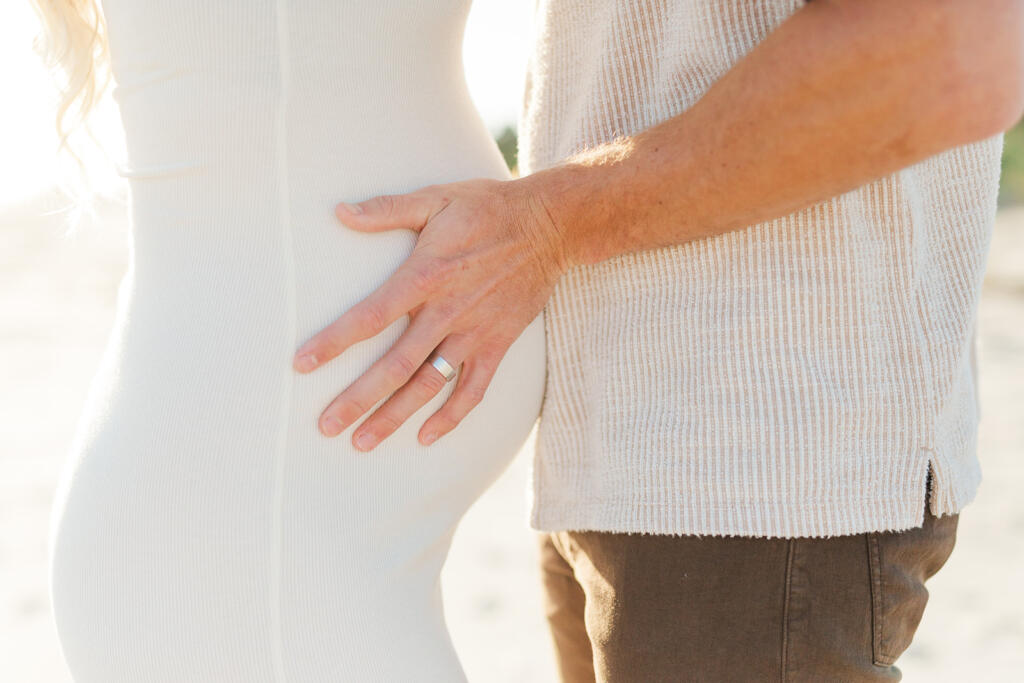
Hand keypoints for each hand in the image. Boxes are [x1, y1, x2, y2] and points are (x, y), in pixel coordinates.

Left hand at [292, 175, 569, 450]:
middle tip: (326, 426)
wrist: (550, 226)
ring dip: (395, 417)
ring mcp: (474, 333)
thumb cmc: (486, 208)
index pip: (370, 316)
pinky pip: (474, 390)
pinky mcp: (497, 344)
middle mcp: (447, 311)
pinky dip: (451, 417)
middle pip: (395, 366)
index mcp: (425, 275)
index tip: (302, 364)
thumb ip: (387, 209)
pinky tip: (425, 437)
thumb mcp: (435, 198)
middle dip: (358, 399)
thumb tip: (339, 212)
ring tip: (362, 443)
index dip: (335, 342)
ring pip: (429, 386)